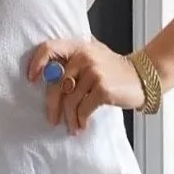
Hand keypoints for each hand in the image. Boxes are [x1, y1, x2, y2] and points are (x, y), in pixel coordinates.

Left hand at [27, 38, 144, 134]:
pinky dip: (81, 120)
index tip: (31, 80)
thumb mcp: (92, 54)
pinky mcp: (102, 88)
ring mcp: (93, 72)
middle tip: (52, 119)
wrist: (141, 77)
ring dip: (69, 118)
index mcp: (77, 46)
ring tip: (72, 127)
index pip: (49, 48)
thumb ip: (72, 59)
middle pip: (56, 83)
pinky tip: (82, 125)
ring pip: (69, 100)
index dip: (36, 64)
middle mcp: (83, 56)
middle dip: (51, 105)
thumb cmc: (113, 68)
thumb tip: (46, 73)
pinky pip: (83, 108)